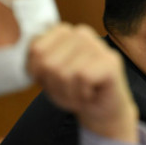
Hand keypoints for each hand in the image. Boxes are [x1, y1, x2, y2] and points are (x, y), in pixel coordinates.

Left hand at [27, 23, 137, 142]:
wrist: (103, 111)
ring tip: (80, 93)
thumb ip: (38, 59)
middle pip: (49, 63)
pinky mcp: (110, 61)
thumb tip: (35, 51)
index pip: (35, 49)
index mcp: (64, 32)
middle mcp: (82, 33)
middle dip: (55, 86)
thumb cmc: (74, 91)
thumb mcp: (46, 75)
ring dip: (69, 93)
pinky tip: (90, 94)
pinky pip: (83, 78)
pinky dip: (82, 94)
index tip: (52, 80)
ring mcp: (98, 45)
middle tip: (69, 90)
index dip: (38, 72)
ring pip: (64, 72)